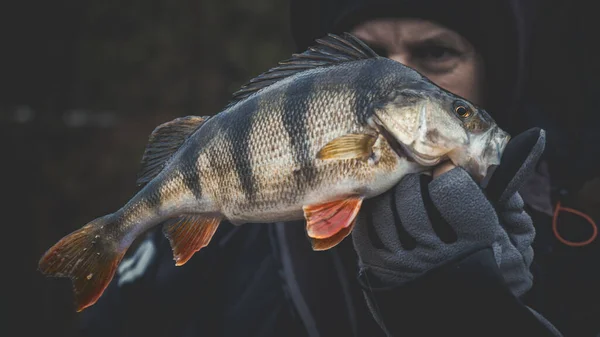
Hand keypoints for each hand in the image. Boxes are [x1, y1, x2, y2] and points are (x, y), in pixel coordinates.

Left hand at [352, 128, 545, 296]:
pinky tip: (386, 208)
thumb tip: (528, 140)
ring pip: (383, 211)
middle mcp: (437, 256)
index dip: (446, 172)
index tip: (445, 169)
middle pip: (409, 196)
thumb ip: (511, 191)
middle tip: (421, 179)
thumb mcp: (514, 231)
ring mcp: (405, 265)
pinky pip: (365, 229)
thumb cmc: (496, 263)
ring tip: (404, 193)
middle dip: (415, 180)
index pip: (449, 189)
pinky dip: (373, 212)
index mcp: (476, 241)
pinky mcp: (382, 270)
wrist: (470, 308)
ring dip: (391, 194)